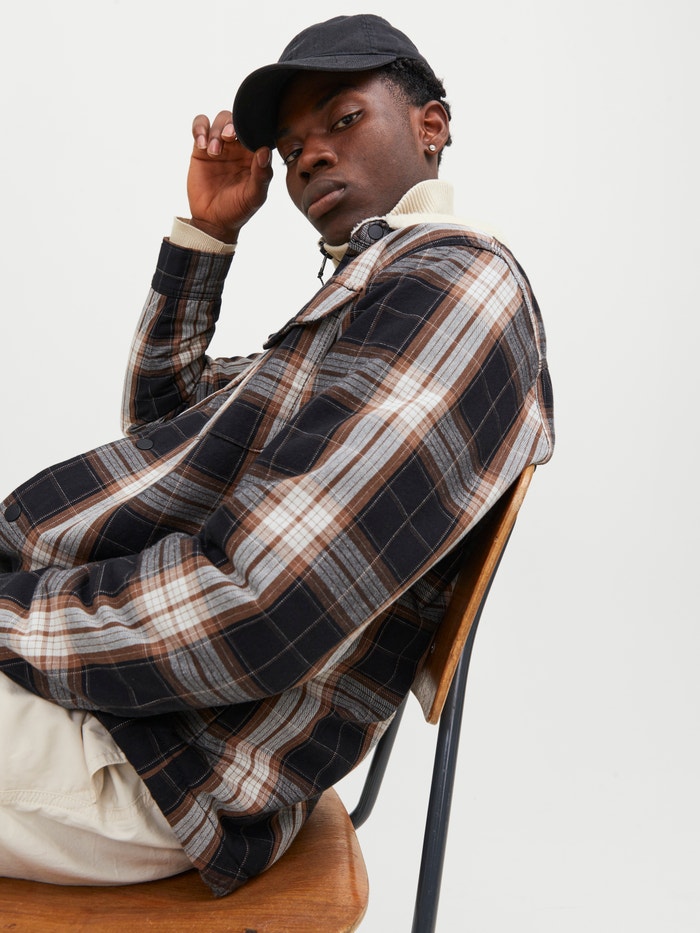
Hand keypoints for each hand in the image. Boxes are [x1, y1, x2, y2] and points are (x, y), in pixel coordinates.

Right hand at [187, 110, 272, 243]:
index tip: (247, 138)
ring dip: (216, 130)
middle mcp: (239, 148)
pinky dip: (199, 129)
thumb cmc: (237, 210)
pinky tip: (202, 145)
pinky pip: (200, 127)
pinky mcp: (201, 149)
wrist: (212, 221)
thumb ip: (262, 175)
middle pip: (238, 120)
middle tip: (228, 137)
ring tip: (213, 152)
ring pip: (220, 120)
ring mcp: (220, 146)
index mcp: (255, 156)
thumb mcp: (254, 197)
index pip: (257, 132)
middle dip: (233, 124)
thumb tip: (264, 151)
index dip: (253, 129)